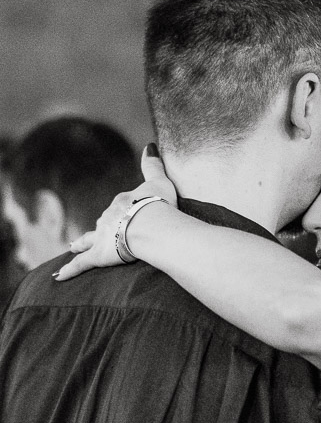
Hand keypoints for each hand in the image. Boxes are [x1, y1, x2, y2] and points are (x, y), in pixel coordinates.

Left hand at [55, 144, 177, 279]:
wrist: (154, 225)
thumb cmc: (160, 204)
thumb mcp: (160, 181)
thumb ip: (153, 165)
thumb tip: (149, 146)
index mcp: (122, 202)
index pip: (121, 206)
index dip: (127, 211)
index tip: (132, 214)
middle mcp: (108, 217)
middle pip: (104, 222)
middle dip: (104, 227)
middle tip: (103, 232)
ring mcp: (102, 236)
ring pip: (88, 239)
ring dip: (82, 243)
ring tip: (74, 246)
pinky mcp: (99, 255)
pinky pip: (81, 264)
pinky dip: (70, 270)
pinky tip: (59, 276)